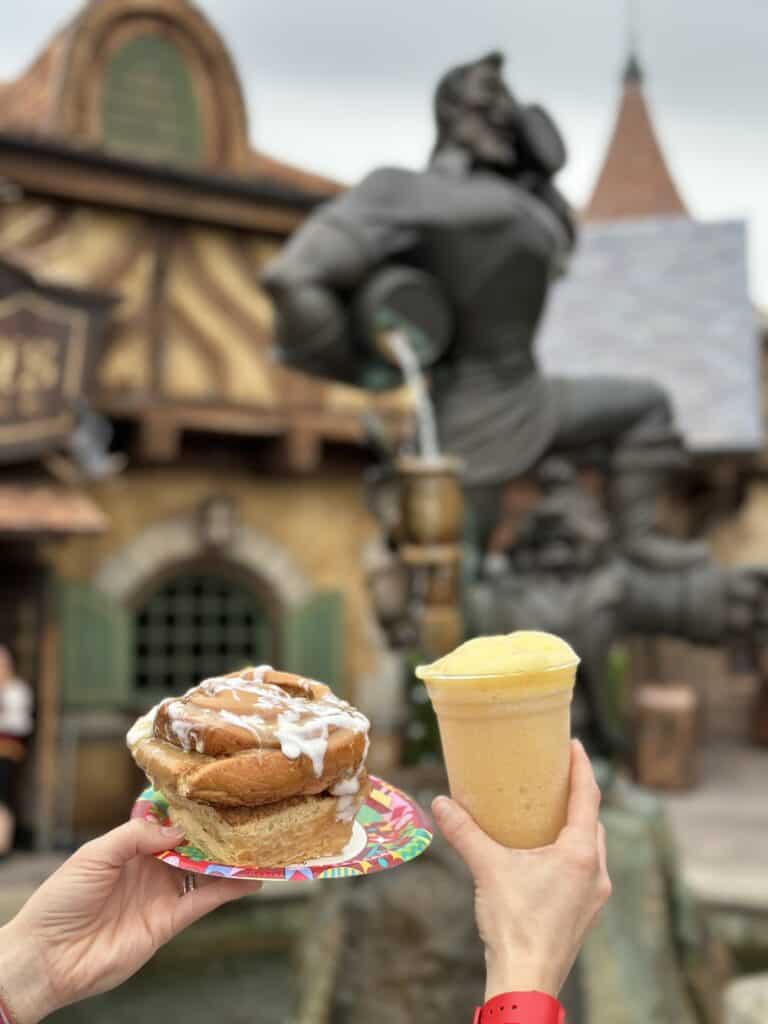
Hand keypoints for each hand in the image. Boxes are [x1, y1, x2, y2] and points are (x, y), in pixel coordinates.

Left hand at [0, 819, 260, 1022]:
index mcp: (131, 846)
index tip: (215, 791)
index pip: (168, 822)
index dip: (190, 809)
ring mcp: (162, 894)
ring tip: (259, 842)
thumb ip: (136, 836)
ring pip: (205, 870)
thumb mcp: (96, 855)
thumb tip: (178, 830)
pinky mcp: (170, 921)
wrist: (48, 957)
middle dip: (217, 830)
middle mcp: (152, 867)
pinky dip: (229, 889)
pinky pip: (205, 900)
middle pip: (192, 844)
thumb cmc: (62, 899)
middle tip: (247, 813)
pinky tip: (251, 878)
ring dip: (230, 859)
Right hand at [432, 739, 610, 999]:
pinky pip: (585, 869)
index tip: (574, 744)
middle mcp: (595, 871)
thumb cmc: (514, 925)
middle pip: (593, 821)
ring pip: (591, 847)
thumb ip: (464, 833)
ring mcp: (594, 895)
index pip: (589, 797)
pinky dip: (571, 851)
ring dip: (576, 826)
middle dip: (579, 796)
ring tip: (551, 812)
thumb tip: (440, 803)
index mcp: (580, 853)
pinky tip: (546, 854)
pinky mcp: (585, 912)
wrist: (526, 980)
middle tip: (557, 776)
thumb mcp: (487, 868)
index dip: (582, 767)